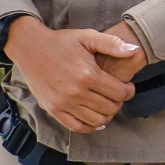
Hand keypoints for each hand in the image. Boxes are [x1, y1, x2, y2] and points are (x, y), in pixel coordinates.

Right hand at [4, 16, 141, 132]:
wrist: (30, 48)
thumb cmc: (61, 42)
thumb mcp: (87, 37)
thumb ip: (112, 44)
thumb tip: (135, 51)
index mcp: (87, 75)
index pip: (119, 93)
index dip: (128, 91)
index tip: (127, 87)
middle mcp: (76, 92)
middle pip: (110, 108)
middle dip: (118, 102)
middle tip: (117, 95)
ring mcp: (63, 103)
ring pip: (96, 120)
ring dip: (107, 115)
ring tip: (106, 104)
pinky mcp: (53, 110)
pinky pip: (77, 127)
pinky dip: (89, 126)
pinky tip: (94, 118)